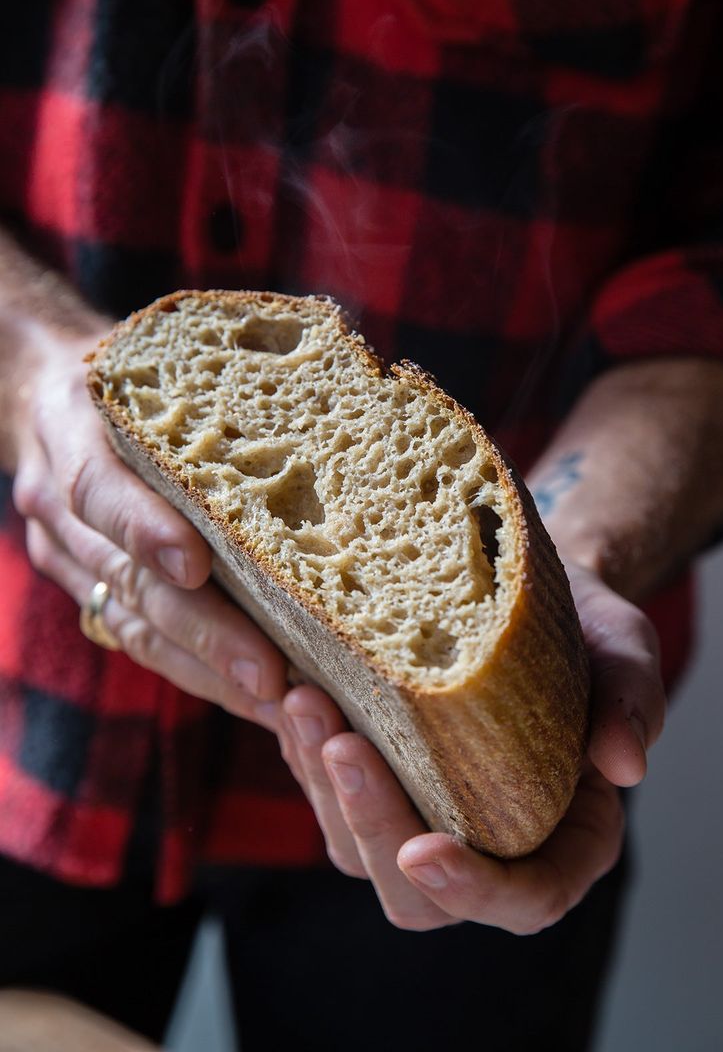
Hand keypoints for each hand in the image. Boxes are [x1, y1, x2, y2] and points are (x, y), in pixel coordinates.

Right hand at [11, 330, 287, 720]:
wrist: (46, 391)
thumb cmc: (132, 370)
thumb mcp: (157, 357)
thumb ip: (217, 388)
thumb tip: (335, 384)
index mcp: (73, 433)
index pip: (100, 488)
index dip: (147, 529)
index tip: (196, 566)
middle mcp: (60, 505)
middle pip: (132, 580)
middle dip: (206, 632)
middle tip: (270, 674)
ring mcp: (68, 554)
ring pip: (139, 626)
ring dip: (212, 671)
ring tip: (280, 705)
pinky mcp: (89, 589)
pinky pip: (143, 642)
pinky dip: (203, 673)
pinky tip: (259, 701)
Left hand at [274, 560, 664, 931]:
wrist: (526, 595)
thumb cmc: (586, 629)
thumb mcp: (624, 647)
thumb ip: (633, 700)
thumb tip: (624, 765)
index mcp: (569, 837)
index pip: (527, 898)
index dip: (473, 890)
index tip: (423, 850)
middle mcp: (493, 848)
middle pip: (421, 898)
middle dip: (373, 830)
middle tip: (342, 746)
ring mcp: (430, 820)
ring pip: (361, 854)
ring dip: (324, 790)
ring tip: (304, 702)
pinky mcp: (383, 784)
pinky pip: (333, 801)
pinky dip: (307, 756)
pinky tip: (296, 696)